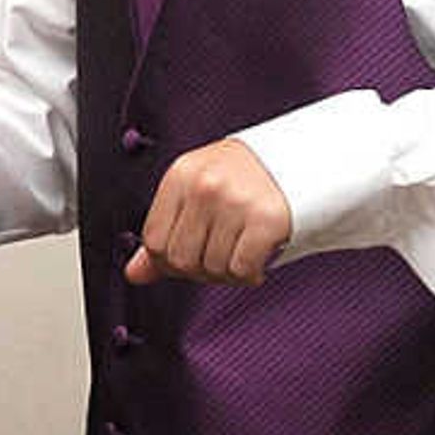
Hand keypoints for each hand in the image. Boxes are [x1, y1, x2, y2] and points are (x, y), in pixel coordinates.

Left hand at [125, 137, 289, 286]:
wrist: (300, 160)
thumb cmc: (242, 178)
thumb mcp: (196, 193)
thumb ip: (164, 232)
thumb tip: (134, 274)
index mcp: (181, 175)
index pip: (154, 242)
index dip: (170, 260)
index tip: (193, 253)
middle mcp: (205, 186)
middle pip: (181, 260)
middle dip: (200, 269)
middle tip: (221, 255)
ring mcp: (236, 202)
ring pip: (212, 268)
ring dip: (228, 272)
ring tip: (241, 252)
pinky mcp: (267, 220)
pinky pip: (242, 270)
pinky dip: (250, 275)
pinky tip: (258, 260)